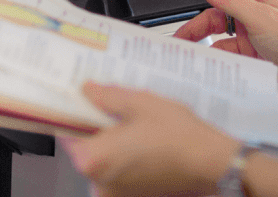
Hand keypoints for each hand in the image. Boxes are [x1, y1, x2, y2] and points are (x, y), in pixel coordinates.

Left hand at [61, 82, 238, 196]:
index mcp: (93, 158)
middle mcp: (98, 182)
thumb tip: (88, 91)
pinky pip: (119, 171)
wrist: (211, 163)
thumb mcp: (140, 103)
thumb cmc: (178, 136)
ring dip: (113, 142)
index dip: (74, 112)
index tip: (80, 100)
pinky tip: (143, 140)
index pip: (66, 131)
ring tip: (134, 122)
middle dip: (96, 126)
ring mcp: (114, 193)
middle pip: (85, 146)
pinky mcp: (131, 196)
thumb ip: (107, 97)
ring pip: (103, 159)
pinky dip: (126, 157)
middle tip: (113, 106)